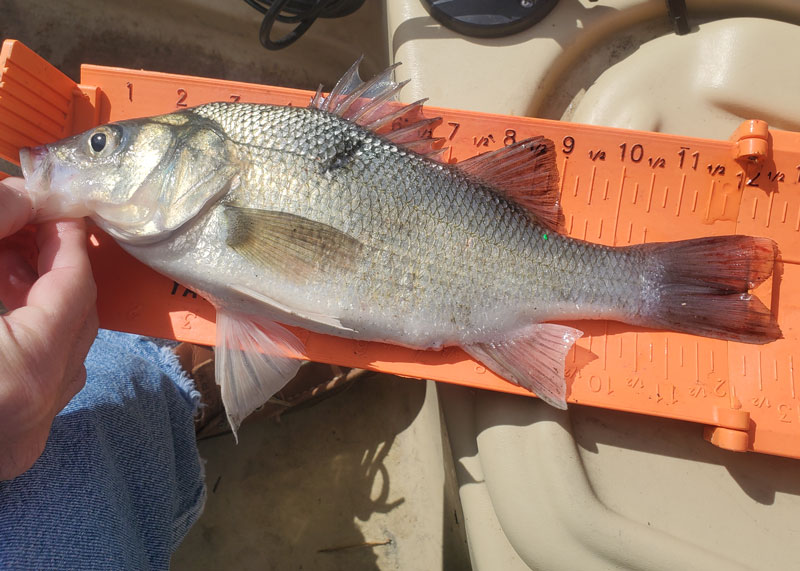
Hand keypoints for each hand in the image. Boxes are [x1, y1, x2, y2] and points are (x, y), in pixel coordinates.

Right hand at [0, 177, 97, 480]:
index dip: (66, 242)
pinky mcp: (10, 446)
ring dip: (42, 300)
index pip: (74, 290)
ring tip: (7, 259)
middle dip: (55, 266)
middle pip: (77, 319)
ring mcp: (25, 436)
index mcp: (22, 374)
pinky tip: (1, 305)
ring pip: (63, 350)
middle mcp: (36, 412)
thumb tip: (21, 200)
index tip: (56, 210)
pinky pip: (43, 379)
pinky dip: (31, 337)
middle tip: (28, 227)